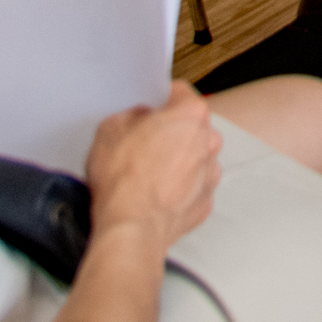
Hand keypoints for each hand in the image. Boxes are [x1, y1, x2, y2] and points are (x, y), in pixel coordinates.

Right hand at [85, 83, 219, 254]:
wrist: (132, 228)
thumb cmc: (123, 180)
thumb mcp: (111, 128)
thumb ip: (132, 114)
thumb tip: (139, 118)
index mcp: (191, 114)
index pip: (180, 93)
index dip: (159, 100)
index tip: (148, 109)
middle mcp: (209, 141)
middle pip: (189, 126)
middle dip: (169, 132)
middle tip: (142, 144)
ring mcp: (210, 173)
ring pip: (193, 157)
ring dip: (175, 161)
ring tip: (146, 174)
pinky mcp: (205, 202)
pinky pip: (192, 187)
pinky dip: (177, 189)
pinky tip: (154, 194)